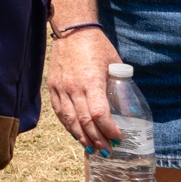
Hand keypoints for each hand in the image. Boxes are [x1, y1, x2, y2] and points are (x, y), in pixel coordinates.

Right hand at [45, 27, 123, 149]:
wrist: (72, 30)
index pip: (99, 113)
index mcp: (91, 81)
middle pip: (84, 121)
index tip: (118, 138)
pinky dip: (68, 125)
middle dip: (97, 139)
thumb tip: (128, 110)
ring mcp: (61, 88)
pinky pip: (59, 112)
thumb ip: (120, 87)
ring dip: (81, 137)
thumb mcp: (114, 64)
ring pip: (69, 120)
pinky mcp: (53, 87)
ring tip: (92, 149)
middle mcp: (73, 87)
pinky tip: (77, 134)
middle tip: (108, 151)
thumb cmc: (97, 46)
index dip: (109, 129)